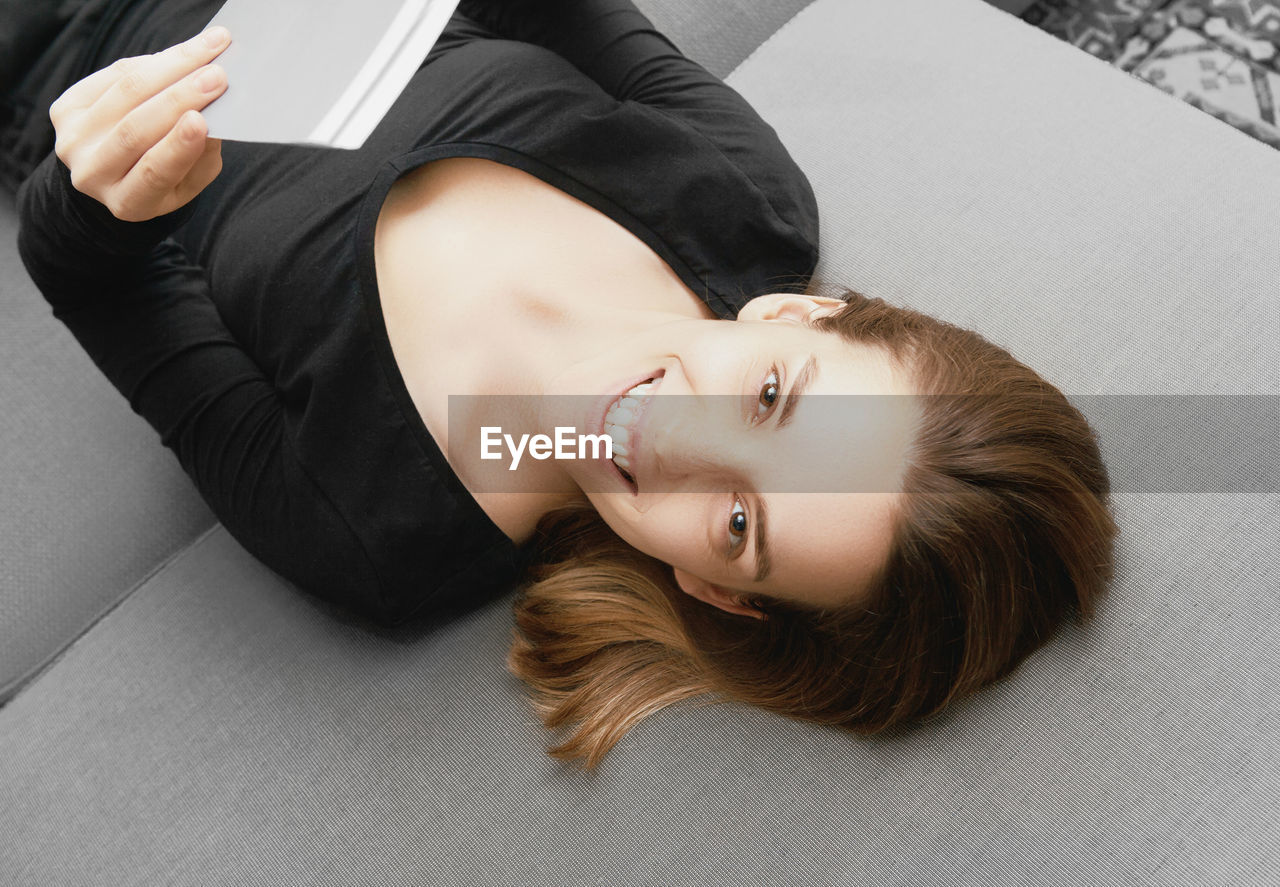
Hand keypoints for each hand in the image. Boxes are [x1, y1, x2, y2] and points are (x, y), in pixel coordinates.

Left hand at [49, 26, 231, 222]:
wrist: (113, 172)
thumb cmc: (164, 178)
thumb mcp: (189, 182)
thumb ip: (201, 157)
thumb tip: (213, 113)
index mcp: (129, 203)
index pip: (153, 173)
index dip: (178, 146)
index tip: (202, 120)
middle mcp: (92, 174)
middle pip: (135, 128)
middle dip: (181, 97)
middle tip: (218, 75)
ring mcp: (72, 140)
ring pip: (125, 92)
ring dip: (172, 66)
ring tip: (208, 51)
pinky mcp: (65, 108)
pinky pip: (114, 75)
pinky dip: (152, 62)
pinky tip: (180, 56)